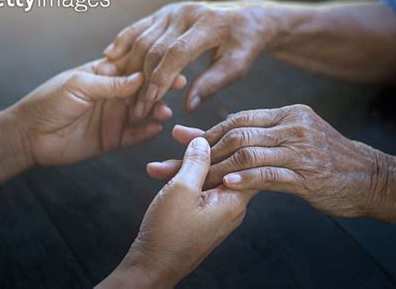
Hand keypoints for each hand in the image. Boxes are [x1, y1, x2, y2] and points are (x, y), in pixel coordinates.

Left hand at [11, 60, 176, 165]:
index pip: (133, 69)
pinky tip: (157, 128)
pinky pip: (135, 135)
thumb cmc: (49, 102)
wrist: (30, 136)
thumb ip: (111, 83)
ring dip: (156, 111)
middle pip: (143, 91)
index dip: (151, 67)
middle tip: (177, 86)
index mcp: (104, 77)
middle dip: (160, 88)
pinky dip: (147, 132)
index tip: (170, 65)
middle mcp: (113, 96)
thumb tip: (141, 77)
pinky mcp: (113, 139)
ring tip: (165, 111)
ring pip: (143, 113)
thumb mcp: (80, 84)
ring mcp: (114, 118)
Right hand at [97, 0, 275, 115]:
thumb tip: (187, 106)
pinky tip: (111, 56)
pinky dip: (123, 41)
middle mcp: (186, 13)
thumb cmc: (244, 44)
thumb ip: (212, 84)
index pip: (177, 52)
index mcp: (208, 24)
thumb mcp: (237, 66)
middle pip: (155, 47)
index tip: (151, 101)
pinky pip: (138, 27)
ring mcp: (172, 11)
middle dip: (143, 80)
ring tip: (125, 94)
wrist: (246, 18)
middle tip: (137, 107)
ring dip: (130, 67)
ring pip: (142, 39)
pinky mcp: (164, 12)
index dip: (161, 78)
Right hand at [97, 138, 255, 288]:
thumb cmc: (168, 233)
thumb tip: (204, 141)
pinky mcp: (205, 219)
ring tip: (161, 157)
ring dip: (185, 166)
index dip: (227, 140)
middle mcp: (232, 207)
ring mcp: (218, 214)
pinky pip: (199, 192)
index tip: (207, 128)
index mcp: (234, 200)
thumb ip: (196, 161)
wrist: (152, 268)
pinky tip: (162, 172)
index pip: (244, 161)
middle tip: (179, 134)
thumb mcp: (182, 189)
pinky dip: (183, 181)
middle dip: (200, 150)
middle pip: (224, 167)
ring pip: (208, 179)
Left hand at [147, 105, 387, 217]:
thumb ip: (262, 135)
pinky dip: (246, 179)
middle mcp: (292, 126)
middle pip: (236, 135)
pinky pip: (270, 175)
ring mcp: (300, 150)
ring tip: (191, 179)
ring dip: (215, 168)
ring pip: (248, 154)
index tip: (180, 139)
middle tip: (169, 161)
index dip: (207, 130)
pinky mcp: (308, 175)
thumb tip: (226, 136)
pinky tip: (227, 185)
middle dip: (200, 150)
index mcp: (287, 114)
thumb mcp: (295, 137)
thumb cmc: (326, 158)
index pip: (238, 119)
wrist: (369, 177)